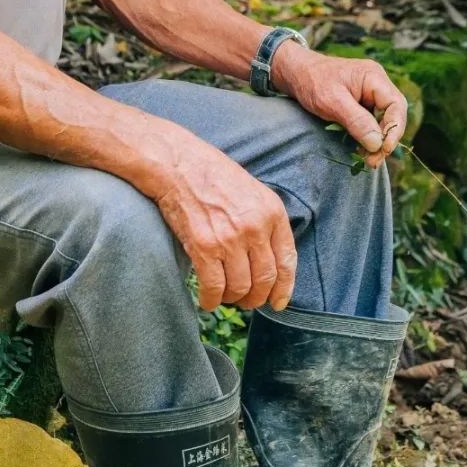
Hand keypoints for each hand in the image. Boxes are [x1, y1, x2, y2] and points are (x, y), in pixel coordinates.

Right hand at [152, 138, 296, 312]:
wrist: (179, 164)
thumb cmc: (214, 176)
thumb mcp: (254, 192)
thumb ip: (266, 222)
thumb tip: (270, 261)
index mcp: (272, 212)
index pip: (287, 261)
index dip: (284, 288)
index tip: (278, 302)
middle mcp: (255, 227)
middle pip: (264, 279)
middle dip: (257, 298)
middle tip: (248, 301)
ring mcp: (230, 238)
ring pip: (240, 287)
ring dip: (234, 299)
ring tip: (227, 297)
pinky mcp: (204, 246)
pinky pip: (214, 286)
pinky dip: (211, 300)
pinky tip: (208, 300)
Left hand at [271, 44, 407, 168]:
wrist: (295, 73)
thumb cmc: (312, 81)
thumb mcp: (332, 101)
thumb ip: (356, 121)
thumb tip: (377, 143)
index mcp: (374, 78)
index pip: (396, 105)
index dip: (394, 129)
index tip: (384, 149)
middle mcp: (377, 85)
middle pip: (393, 115)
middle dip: (385, 139)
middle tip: (373, 161)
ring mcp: (370, 95)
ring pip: (383, 122)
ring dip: (377, 142)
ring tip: (368, 160)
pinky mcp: (362, 105)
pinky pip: (371, 123)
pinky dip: (368, 138)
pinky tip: (361, 151)